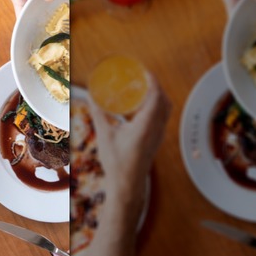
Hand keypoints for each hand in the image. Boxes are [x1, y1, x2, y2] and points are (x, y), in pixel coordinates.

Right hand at [87, 75, 170, 194]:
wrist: (127, 184)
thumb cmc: (116, 161)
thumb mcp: (105, 135)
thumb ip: (98, 114)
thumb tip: (90, 97)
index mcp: (145, 126)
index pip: (156, 98)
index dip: (152, 82)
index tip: (144, 71)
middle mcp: (156, 129)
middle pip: (164, 101)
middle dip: (155, 86)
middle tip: (142, 76)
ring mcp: (159, 135)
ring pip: (165, 110)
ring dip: (157, 96)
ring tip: (143, 88)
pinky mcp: (157, 139)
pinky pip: (162, 117)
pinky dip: (156, 106)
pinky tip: (142, 106)